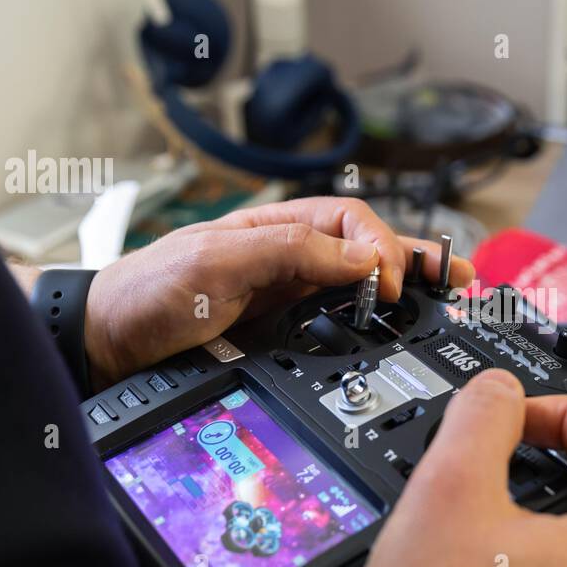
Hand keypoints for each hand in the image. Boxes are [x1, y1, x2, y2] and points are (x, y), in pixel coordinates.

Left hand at [81, 197, 473, 386]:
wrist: (108, 344)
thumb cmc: (147, 291)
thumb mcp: (214, 262)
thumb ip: (289, 252)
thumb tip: (362, 256)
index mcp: (276, 227)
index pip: (350, 222)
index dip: (378, 247)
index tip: (387, 283)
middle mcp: (289, 255)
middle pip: (368, 247)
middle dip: (417, 257)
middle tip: (458, 278)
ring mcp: (288, 291)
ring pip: (362, 280)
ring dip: (408, 284)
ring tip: (451, 291)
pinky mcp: (284, 326)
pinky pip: (340, 314)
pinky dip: (376, 317)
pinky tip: (397, 323)